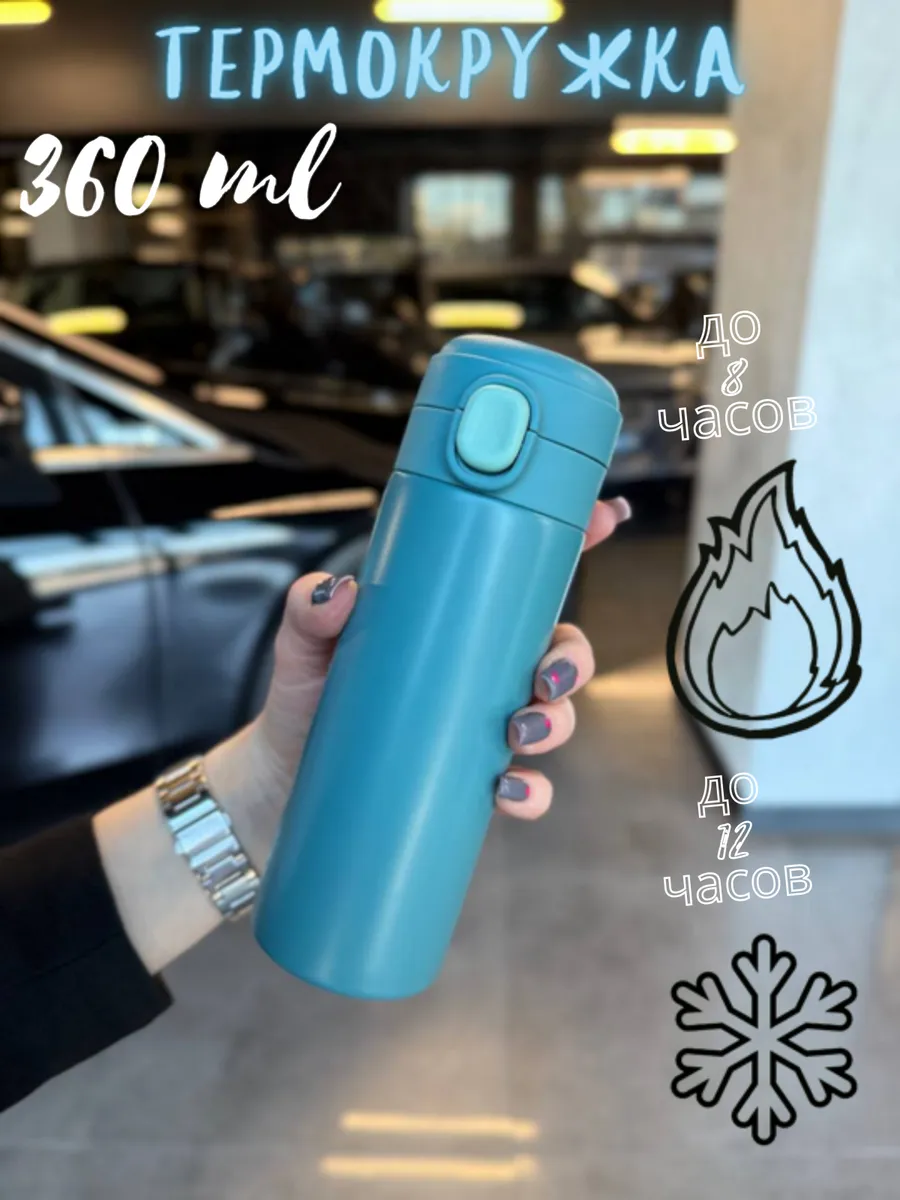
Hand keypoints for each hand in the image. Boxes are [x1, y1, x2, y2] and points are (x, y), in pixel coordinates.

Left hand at [206, 497, 630, 869]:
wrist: (286, 784)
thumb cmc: (307, 701)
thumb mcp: (303, 648)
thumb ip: (308, 612)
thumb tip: (338, 592)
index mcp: (458, 621)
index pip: (526, 578)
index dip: (579, 541)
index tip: (607, 515)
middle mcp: (484, 670)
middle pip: (560, 650)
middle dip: (572, 660)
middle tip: (544, 677)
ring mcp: (486, 727)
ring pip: (558, 716)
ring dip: (558, 723)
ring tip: (519, 733)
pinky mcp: (477, 782)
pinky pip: (528, 788)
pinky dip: (533, 793)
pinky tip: (509, 792)